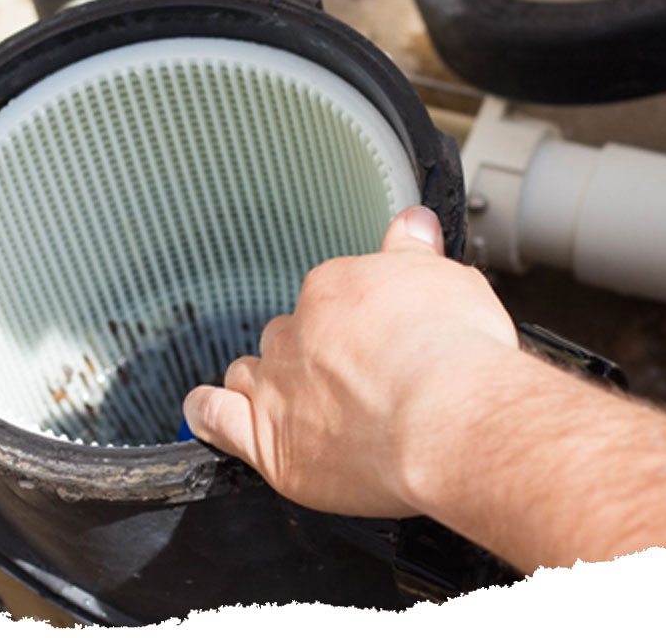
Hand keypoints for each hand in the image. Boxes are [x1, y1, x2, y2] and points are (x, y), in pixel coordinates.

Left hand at [182, 206, 517, 517]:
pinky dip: (206, 412)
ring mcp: (278, 389)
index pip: (326, 300)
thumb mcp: (448, 281)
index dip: (349, 324)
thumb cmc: (458, 355)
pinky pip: (214, 417)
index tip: (372, 341)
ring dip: (260, 383)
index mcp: (333, 291)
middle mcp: (296, 336)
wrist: (451, 418)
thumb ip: (417, 252)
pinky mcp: (268, 442)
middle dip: (308, 354)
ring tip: (288, 402)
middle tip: (349, 380)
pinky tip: (208, 414)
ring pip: (247, 373)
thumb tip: (412, 223)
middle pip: (286, 338)